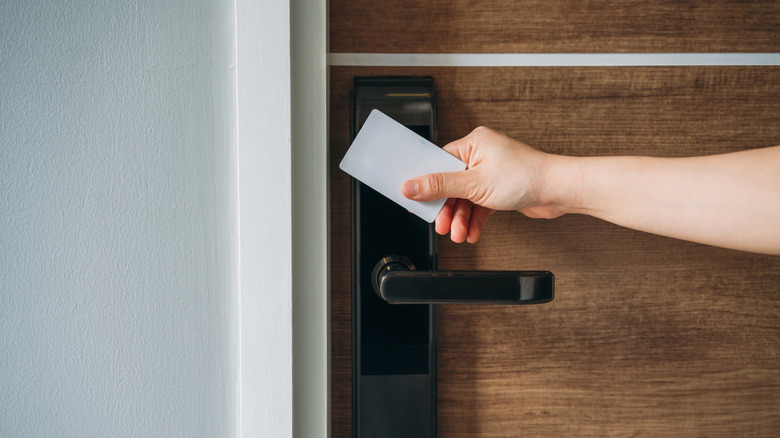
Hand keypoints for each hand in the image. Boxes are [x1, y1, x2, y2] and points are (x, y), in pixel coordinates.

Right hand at [401, 127, 565, 242]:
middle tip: (441, 225)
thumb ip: (440, 186)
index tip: (416, 200)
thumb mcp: (474, 183)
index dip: (426, 184)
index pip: (438, 163)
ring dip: (461, 219)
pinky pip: (480, 205)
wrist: (559, 191)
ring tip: (459, 234)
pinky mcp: (499, 189)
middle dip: (448, 209)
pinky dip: (475, 220)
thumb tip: (411, 186)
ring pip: (465, 199)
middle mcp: (481, 155)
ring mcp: (491, 173)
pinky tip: (472, 233)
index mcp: (473, 143)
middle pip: (451, 185)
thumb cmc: (526, 177)